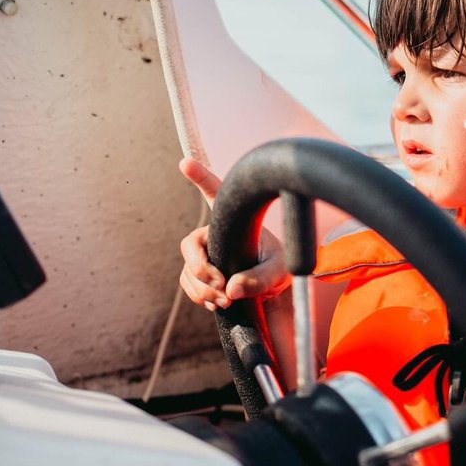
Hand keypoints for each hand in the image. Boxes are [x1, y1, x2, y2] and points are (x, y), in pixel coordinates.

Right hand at [177, 157, 291, 311]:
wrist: (273, 292)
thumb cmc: (278, 268)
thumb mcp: (279, 270)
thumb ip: (259, 279)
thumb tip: (231, 289)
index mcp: (234, 219)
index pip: (215, 194)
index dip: (201, 177)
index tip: (186, 162)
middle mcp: (214, 233)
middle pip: (190, 245)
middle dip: (200, 268)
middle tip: (221, 285)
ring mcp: (205, 255)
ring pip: (188, 270)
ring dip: (203, 289)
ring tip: (226, 301)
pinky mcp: (200, 275)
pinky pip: (189, 285)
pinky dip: (200, 297)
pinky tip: (217, 303)